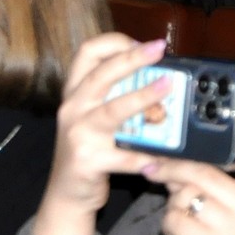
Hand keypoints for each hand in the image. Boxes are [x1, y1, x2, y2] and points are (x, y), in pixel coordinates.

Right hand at [34, 33, 172, 234]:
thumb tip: (157, 77)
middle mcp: (73, 108)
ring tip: (167, 88)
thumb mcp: (92, 117)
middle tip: (159, 50)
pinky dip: (144, 156)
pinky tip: (163, 157)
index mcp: (75, 92)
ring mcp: (78, 134)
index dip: (115, 42)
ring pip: (112, 110)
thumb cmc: (88, 148)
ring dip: (142, 97)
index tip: (143, 43)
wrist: (67, 192)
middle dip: (132, 58)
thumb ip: (114, 97)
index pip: (87, 53)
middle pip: (101, 74)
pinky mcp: (88, 161)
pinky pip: (122, 156)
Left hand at [145, 107, 234, 234]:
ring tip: (181, 222)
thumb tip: (178, 159)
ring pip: (184, 195)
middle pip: (203, 172)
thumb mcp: (233, 219)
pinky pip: (175, 219)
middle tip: (152, 169)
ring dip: (172, 206)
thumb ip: (215, 189)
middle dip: (172, 170)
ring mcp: (233, 231)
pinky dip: (169, 228)